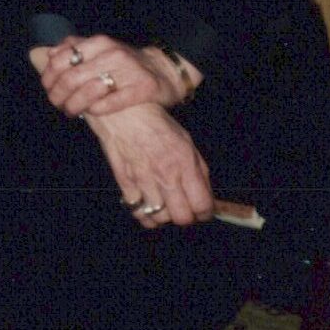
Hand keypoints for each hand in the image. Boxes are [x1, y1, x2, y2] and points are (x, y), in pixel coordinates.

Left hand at [40, 34, 188, 117]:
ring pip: (87, 91)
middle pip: (71, 78)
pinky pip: (110, 103)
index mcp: (99, 42)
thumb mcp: (100, 49)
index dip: (48, 77)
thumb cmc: (124, 63)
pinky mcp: (143, 88)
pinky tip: (92, 112)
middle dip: (58, 95)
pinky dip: (96, 109)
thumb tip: (50, 54)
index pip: (60, 59)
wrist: (163, 72)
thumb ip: (75, 48)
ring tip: (70, 111)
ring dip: (74, 105)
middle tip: (57, 104)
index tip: (48, 88)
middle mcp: (113, 54)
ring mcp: (129, 71)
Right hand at [86, 102, 213, 227]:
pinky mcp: (124, 181)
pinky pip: (136, 210)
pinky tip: (146, 204)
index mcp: (185, 164)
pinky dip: (143, 212)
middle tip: (182, 208)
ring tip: (163, 205)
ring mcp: (143, 180)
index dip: (205, 212)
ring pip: (159, 217)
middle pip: (181, 218)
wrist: (123, 112)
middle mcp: (165, 174)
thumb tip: (205, 194)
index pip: (202, 205)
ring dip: (163, 215)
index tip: (201, 210)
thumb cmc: (157, 124)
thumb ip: (198, 170)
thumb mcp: (186, 142)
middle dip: (185, 217)